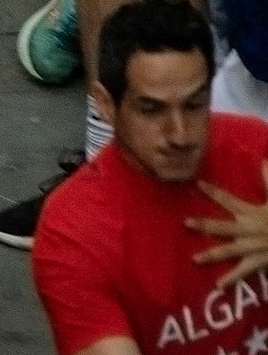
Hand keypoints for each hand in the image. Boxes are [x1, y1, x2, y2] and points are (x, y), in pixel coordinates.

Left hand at [186, 163, 267, 286]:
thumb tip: (265, 160)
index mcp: (251, 213)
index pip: (228, 199)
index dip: (213, 191)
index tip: (197, 184)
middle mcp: (248, 229)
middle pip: (222, 226)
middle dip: (204, 225)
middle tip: (186, 223)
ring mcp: (251, 247)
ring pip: (228, 251)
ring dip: (211, 255)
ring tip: (194, 259)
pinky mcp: (258, 262)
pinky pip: (243, 272)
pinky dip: (231, 279)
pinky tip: (218, 285)